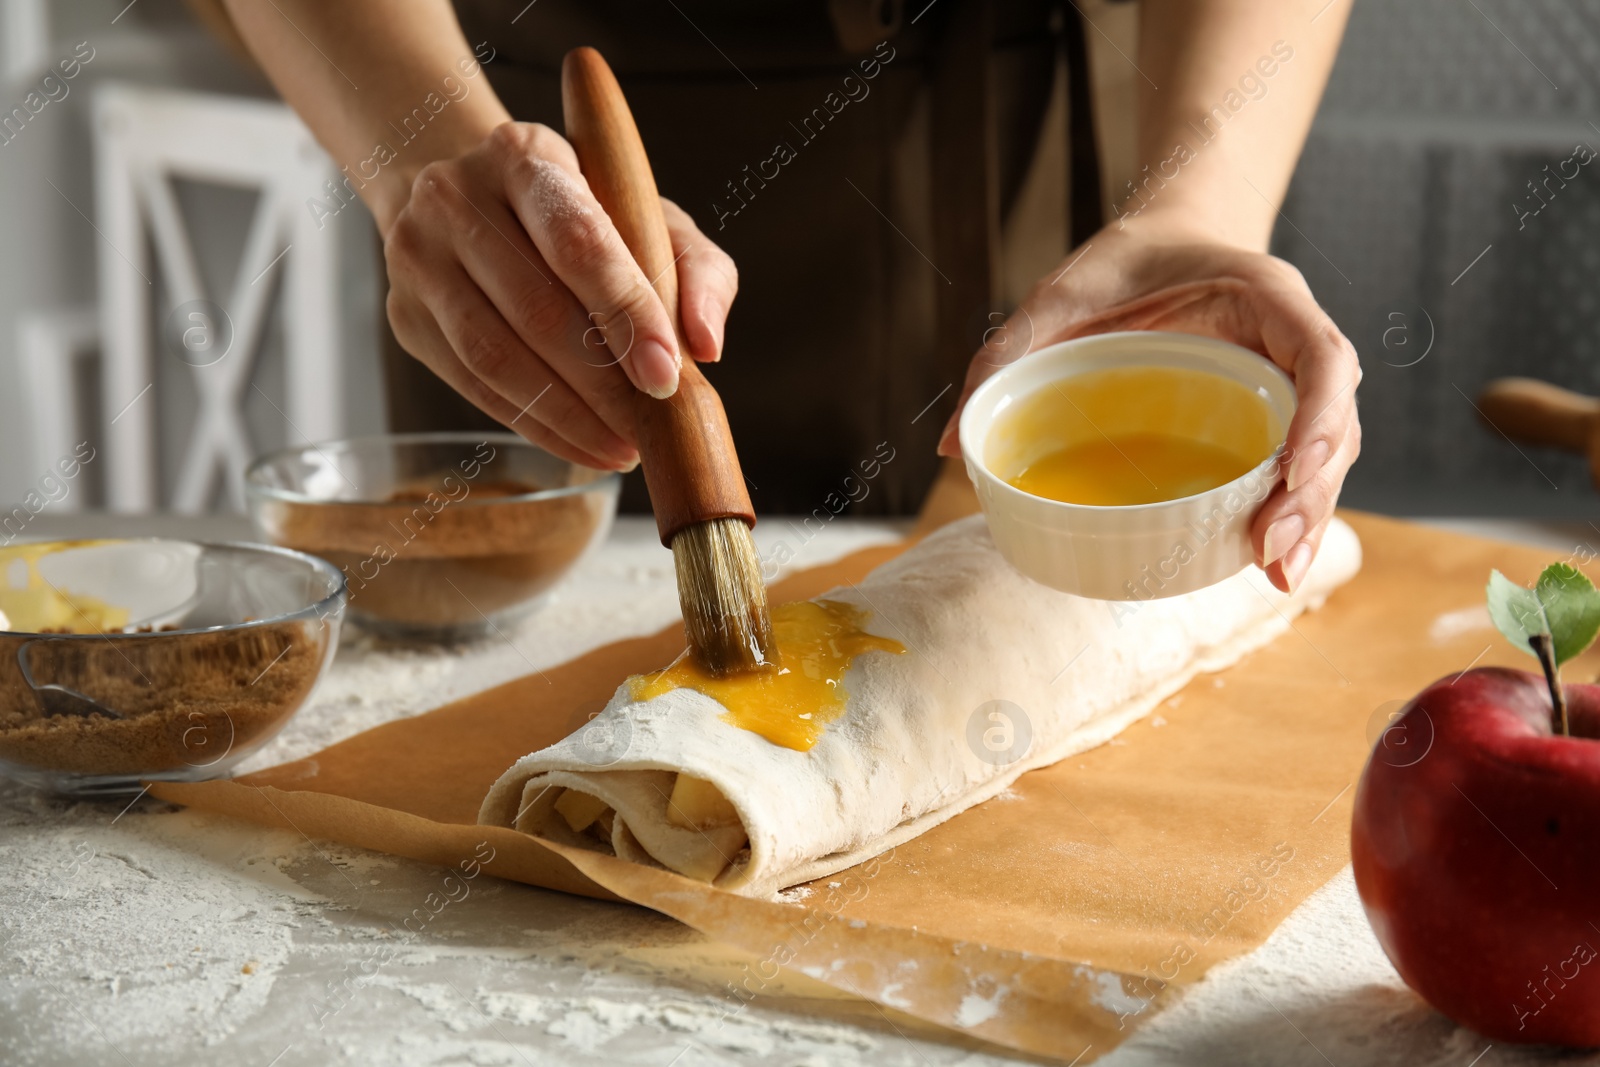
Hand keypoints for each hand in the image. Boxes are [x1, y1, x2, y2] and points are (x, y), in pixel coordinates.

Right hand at [382, 121, 737, 469]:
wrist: (469, 200)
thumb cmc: (576, 215)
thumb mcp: (648, 218)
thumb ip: (696, 270)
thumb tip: (705, 343)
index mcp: (524, 157)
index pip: (577, 241)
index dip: (625, 312)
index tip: (665, 374)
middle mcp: (456, 197)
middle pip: (534, 307)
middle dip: (603, 382)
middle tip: (651, 424)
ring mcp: (418, 258)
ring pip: (494, 355)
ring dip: (568, 415)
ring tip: (623, 445)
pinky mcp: (405, 315)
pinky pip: (473, 386)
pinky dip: (535, 424)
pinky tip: (584, 445)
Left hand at [939, 217, 1361, 593]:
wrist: (1162, 240)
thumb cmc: (1122, 264)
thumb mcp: (1060, 293)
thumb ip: (1011, 348)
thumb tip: (950, 442)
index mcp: (1267, 298)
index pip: (1322, 356)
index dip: (1317, 416)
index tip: (1289, 470)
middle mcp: (1295, 343)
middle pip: (1334, 423)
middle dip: (1311, 491)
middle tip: (1271, 549)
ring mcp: (1291, 384)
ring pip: (1326, 455)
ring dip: (1309, 515)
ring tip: (1274, 572)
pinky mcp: (1273, 418)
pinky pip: (1297, 467)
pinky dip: (1288, 513)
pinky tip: (1264, 562)